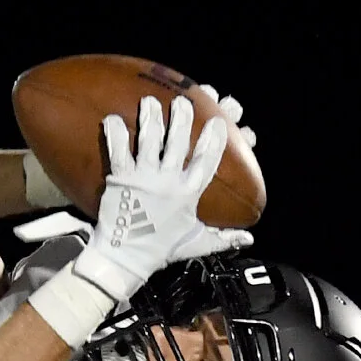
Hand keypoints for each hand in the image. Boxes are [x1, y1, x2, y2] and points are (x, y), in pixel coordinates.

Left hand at [72, 94, 253, 304]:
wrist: (124, 258)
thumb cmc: (160, 250)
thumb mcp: (196, 243)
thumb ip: (223, 238)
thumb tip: (249, 240)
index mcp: (188, 193)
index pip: (207, 160)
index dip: (214, 139)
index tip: (218, 121)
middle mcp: (168, 182)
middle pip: (178, 141)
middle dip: (182, 118)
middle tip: (182, 102)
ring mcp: (143, 178)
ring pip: (149, 140)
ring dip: (151, 118)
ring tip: (150, 101)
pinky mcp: (120, 179)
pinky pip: (118, 151)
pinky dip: (115, 134)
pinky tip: (111, 118)